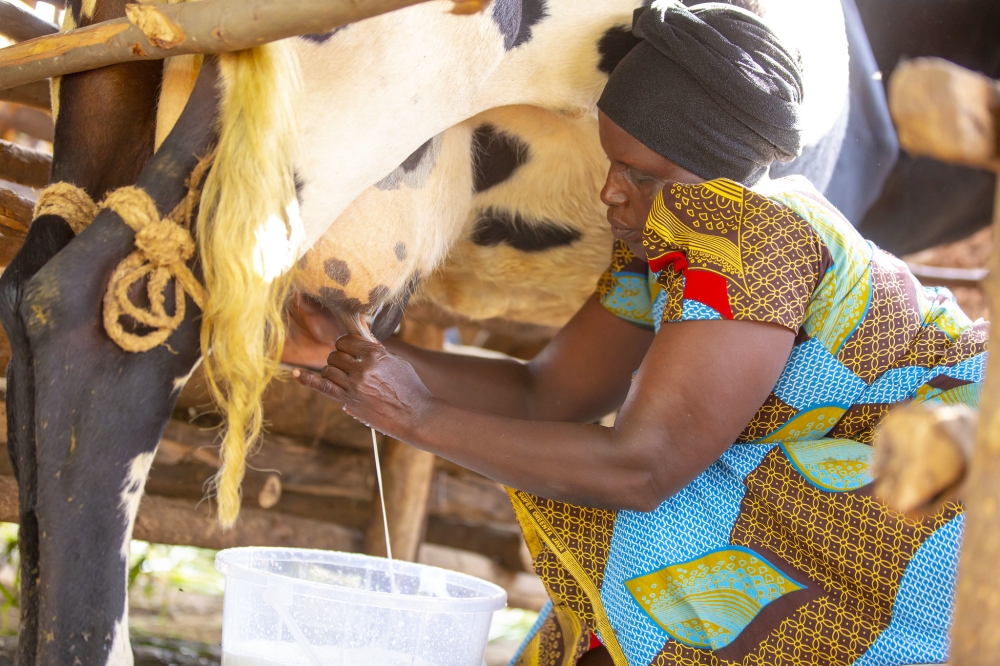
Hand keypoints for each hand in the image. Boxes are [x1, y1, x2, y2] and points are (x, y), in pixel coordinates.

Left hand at [293, 334, 435, 438]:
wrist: (416, 416)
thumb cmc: (410, 387)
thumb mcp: (396, 362)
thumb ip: (375, 347)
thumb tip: (360, 328)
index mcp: (376, 354)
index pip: (348, 340)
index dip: (347, 344)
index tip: (351, 349)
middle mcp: (362, 368)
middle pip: (335, 354)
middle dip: (340, 357)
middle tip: (350, 366)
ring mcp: (354, 386)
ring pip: (328, 368)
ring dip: (333, 370)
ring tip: (344, 376)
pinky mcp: (348, 402)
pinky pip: (322, 386)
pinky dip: (306, 378)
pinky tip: (294, 373)